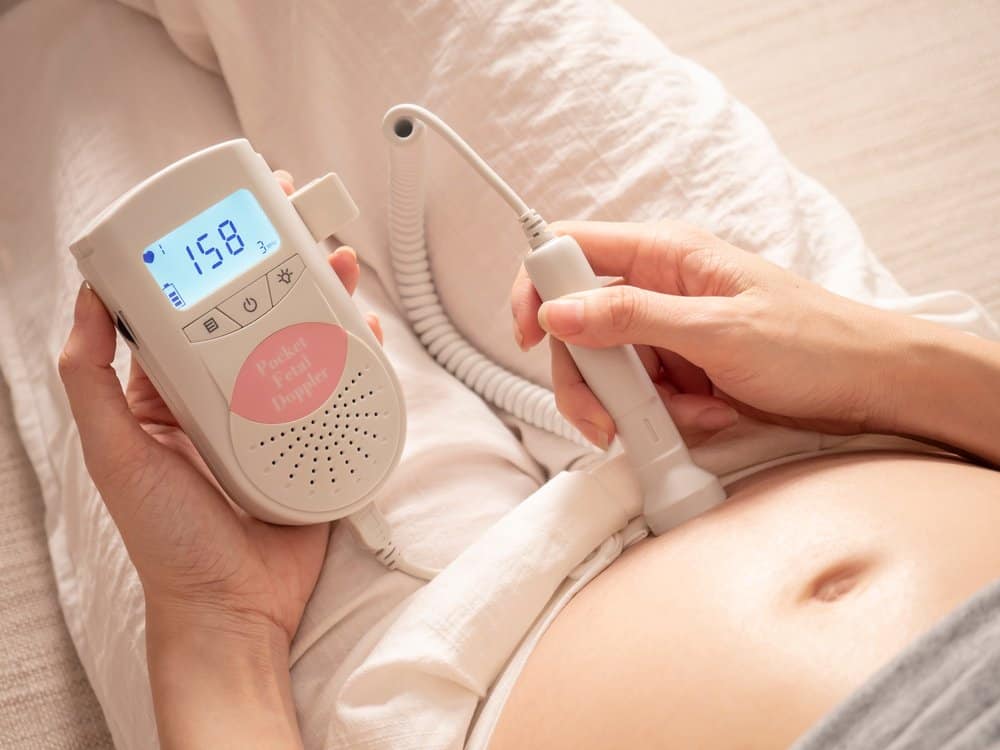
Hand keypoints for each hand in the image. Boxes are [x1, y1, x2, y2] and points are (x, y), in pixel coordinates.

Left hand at [59, 171, 383, 747]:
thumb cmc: (169, 540)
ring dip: (323, 296)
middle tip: (297, 217)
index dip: (208, 260)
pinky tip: (365, 326)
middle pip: (256, 314)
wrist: (236, 606)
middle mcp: (225, 396)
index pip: (190, 310)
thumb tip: (88, 300)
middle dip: (280, 263)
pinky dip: (355, 352)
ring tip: (338, 260)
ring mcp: (275, 415)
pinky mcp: (316, 438)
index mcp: (170, 393)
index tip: (225, 218)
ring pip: (303, 341)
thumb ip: (91, 380)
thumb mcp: (116, 454)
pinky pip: (339, 385)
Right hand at [511, 220, 913, 445]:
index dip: (538, 286)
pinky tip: (704, 418)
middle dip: (585, 377)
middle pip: (578, 324)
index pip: (573, 249)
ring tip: (682, 418)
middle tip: (602, 419)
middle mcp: (659, 288)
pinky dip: (662, 417)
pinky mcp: (680, 369)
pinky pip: (640, 395)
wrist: (871, 384)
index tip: (528, 335)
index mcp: (666, 254)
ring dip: (629, 406)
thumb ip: (633, 318)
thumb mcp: (718, 329)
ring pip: (606, 368)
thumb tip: (558, 310)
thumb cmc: (814, 342)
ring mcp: (668, 332)